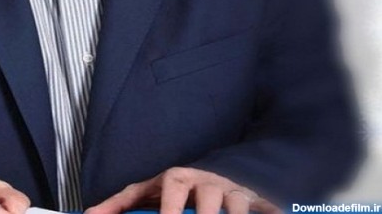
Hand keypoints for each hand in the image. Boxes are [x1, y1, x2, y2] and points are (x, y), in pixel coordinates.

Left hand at [85, 167, 280, 213]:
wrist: (220, 172)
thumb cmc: (177, 188)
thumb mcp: (148, 191)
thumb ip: (119, 205)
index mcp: (179, 178)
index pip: (173, 187)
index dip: (170, 209)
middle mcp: (207, 182)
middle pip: (208, 202)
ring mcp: (232, 192)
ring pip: (235, 209)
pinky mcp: (255, 201)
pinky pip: (262, 210)